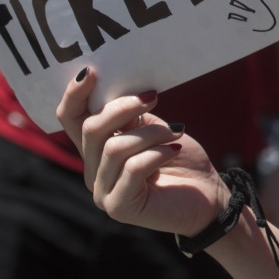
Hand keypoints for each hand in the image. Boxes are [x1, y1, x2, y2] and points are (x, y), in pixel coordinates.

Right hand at [56, 69, 226, 237]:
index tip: (93, 71)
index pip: (70, 118)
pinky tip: (174, 150)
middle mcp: (92, 170)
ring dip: (151, 133)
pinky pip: (132, 169)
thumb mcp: (152, 127)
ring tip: (176, 131)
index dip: (74, 94)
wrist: (208, 195)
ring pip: (114, 148)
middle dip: (124, 107)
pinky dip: (157, 153)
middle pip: (91, 129)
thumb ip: (130, 115)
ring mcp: (102, 191)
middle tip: (154, 97)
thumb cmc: (179, 157)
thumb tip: (118, 90)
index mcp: (96, 147)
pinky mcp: (118, 206)